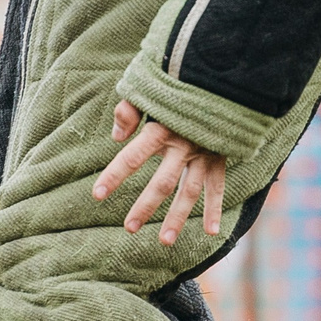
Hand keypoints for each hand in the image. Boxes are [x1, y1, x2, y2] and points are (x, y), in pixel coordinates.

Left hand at [92, 98, 227, 245]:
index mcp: (161, 129)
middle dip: (145, 206)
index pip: (133, 157)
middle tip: (128, 228)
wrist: (222, 79)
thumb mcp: (150, 89)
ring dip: (178, 217)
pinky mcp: (219, 157)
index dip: (114, 176)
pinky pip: (218, 187)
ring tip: (164, 241)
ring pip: (189, 191)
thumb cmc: (178, 84)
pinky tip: (213, 232)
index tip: (97, 194)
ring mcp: (203, 154)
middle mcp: (183, 146)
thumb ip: (130, 111)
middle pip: (162, 183)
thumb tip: (116, 137)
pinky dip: (216, 209)